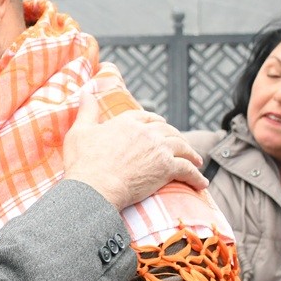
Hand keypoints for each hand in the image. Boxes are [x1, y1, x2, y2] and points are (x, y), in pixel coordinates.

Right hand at [61, 87, 205, 210]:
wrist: (95, 187)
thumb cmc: (83, 162)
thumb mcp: (79, 132)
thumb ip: (86, 112)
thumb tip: (85, 93)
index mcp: (126, 122)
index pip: (146, 116)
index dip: (154, 120)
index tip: (160, 124)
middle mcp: (146, 132)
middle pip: (168, 130)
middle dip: (176, 136)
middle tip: (181, 144)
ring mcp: (159, 149)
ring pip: (182, 147)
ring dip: (191, 153)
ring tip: (196, 161)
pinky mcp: (167, 168)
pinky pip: (188, 169)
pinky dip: (196, 176)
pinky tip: (201, 182)